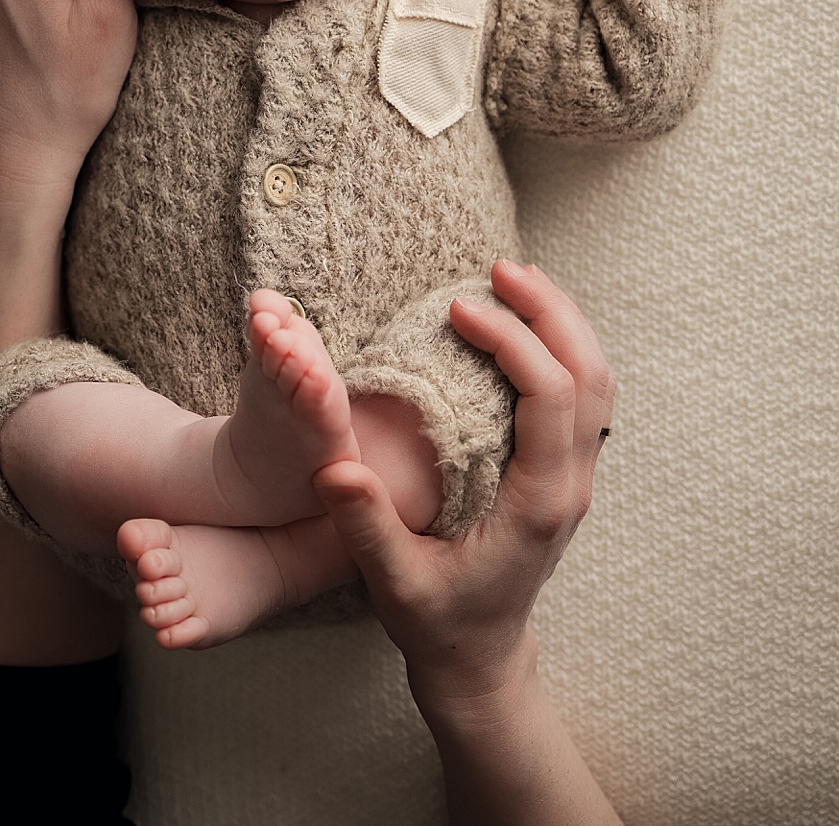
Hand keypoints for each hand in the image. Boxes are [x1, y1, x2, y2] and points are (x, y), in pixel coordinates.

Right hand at [313, 261, 614, 714]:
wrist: (479, 662)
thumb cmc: (437, 624)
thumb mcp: (394, 583)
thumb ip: (367, 525)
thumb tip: (334, 466)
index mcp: (538, 503)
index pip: (551, 399)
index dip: (513, 341)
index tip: (461, 309)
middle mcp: (569, 485)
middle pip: (591, 376)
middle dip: (551, 313)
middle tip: (500, 269)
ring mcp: (574, 477)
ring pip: (597, 381)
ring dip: (563, 323)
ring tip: (515, 279)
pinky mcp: (562, 472)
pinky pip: (584, 396)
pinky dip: (562, 347)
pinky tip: (522, 324)